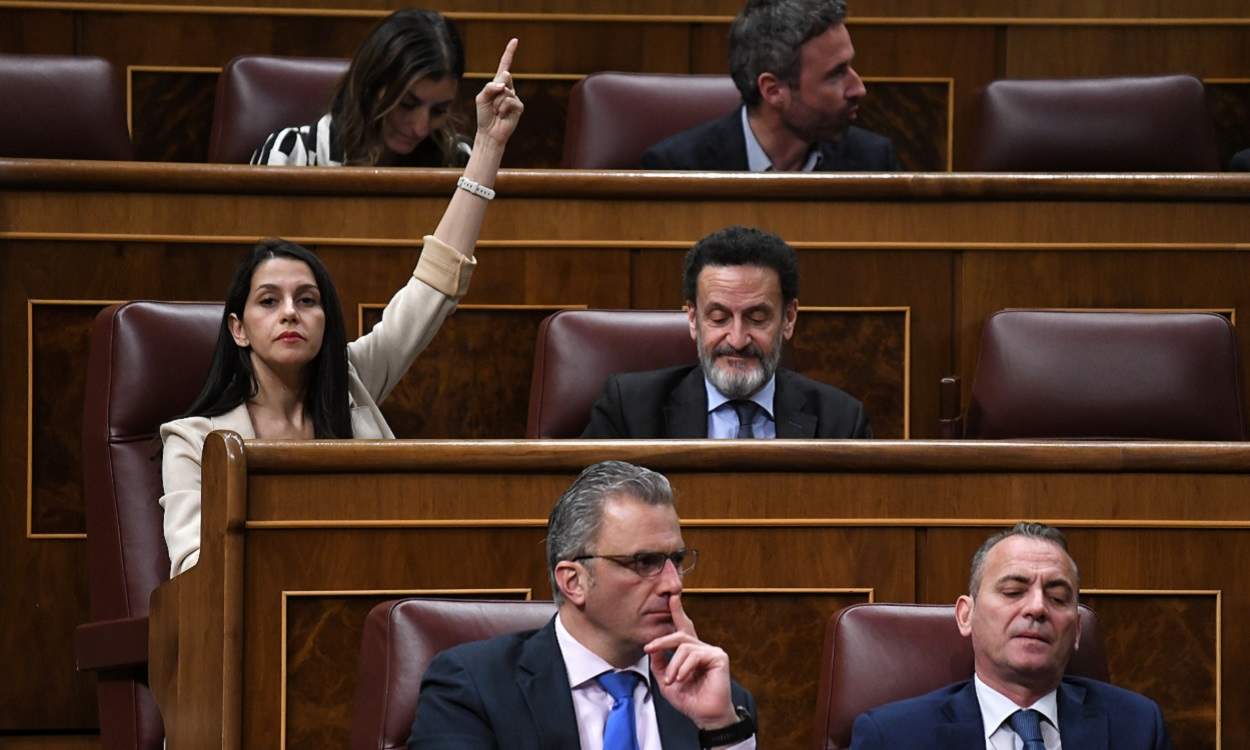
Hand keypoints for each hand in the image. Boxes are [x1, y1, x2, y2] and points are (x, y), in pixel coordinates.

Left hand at [475, 38, 523, 147]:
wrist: (489, 133)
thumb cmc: (484, 115)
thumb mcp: (481, 98)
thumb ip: (489, 88)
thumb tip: (504, 84)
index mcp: (497, 83)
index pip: (504, 65)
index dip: (509, 53)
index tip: (515, 40)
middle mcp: (508, 88)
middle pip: (504, 77)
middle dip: (495, 90)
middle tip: (492, 105)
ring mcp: (514, 97)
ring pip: (505, 91)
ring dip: (497, 103)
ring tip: (497, 112)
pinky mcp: (519, 107)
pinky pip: (510, 101)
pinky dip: (503, 108)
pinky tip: (502, 115)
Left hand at [643, 593, 738, 729]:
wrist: (705, 716)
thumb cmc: (690, 700)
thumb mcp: (666, 682)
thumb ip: (659, 665)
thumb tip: (652, 650)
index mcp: (691, 653)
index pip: (683, 629)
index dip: (678, 611)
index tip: (671, 596)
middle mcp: (702, 649)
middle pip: (680, 634)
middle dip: (662, 640)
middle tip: (649, 647)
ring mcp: (711, 651)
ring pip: (683, 646)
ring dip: (673, 665)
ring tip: (672, 680)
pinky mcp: (718, 656)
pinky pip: (694, 654)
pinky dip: (684, 667)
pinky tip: (682, 678)